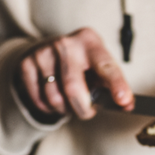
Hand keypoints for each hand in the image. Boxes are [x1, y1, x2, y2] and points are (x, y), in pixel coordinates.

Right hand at [15, 27, 133, 120]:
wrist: (50, 50)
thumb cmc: (82, 63)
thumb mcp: (99, 67)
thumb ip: (112, 85)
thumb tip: (127, 104)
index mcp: (90, 41)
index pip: (105, 66)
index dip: (116, 85)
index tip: (123, 100)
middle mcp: (66, 44)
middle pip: (73, 87)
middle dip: (83, 109)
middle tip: (88, 112)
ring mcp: (43, 52)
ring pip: (54, 98)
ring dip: (65, 109)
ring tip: (69, 101)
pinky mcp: (27, 64)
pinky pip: (39, 100)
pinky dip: (49, 108)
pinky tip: (54, 98)